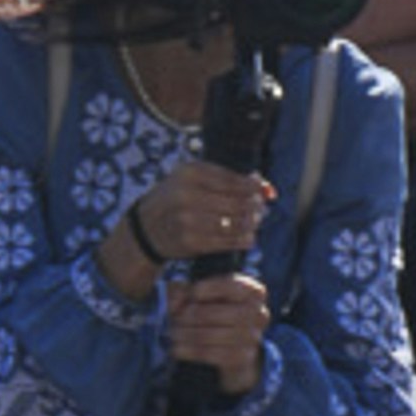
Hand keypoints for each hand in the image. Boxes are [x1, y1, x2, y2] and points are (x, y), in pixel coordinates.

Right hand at [135, 151, 265, 269]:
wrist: (147, 226)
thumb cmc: (178, 198)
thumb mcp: (195, 178)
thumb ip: (230, 179)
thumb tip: (268, 189)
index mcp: (189, 173)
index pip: (232, 180)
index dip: (253, 187)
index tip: (263, 192)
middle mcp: (187, 195)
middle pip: (236, 202)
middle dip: (254, 207)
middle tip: (262, 210)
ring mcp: (187, 220)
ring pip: (233, 223)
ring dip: (251, 224)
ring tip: (255, 223)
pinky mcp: (190, 242)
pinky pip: (225, 242)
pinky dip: (242, 240)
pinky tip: (248, 238)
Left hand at [166, 268, 274, 390]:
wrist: (233, 344)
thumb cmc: (217, 309)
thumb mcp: (204, 294)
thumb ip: (186, 291)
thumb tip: (175, 301)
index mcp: (254, 292)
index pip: (230, 286)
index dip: (207, 288)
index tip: (191, 293)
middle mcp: (259, 314)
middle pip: (215, 313)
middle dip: (190, 315)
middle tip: (175, 318)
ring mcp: (253, 337)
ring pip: (210, 335)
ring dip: (186, 334)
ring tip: (173, 333)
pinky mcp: (243, 357)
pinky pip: (211, 354)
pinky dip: (190, 351)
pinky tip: (177, 348)